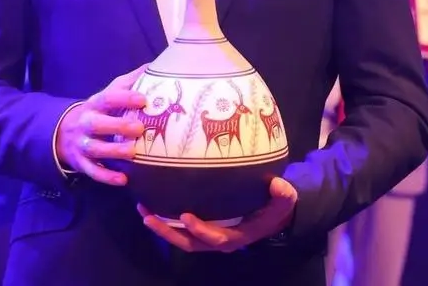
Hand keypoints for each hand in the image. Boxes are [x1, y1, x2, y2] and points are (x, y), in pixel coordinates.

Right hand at [54, 66, 147, 185]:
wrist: (64, 133)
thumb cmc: (97, 112)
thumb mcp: (107, 94)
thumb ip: (128, 83)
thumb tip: (153, 66)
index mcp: (94, 104)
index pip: (107, 98)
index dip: (124, 98)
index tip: (143, 99)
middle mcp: (86, 123)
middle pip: (97, 124)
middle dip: (117, 126)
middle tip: (139, 128)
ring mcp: (82, 144)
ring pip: (95, 148)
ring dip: (113, 151)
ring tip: (133, 153)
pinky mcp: (81, 163)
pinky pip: (93, 171)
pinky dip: (107, 176)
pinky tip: (123, 180)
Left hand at [138, 176, 297, 252]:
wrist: (273, 216)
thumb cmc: (276, 207)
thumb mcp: (284, 200)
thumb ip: (282, 194)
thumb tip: (279, 185)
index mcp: (237, 235)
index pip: (216, 237)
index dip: (200, 230)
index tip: (185, 216)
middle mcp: (219, 238)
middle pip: (190, 242)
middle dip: (168, 232)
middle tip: (148, 217)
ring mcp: (209, 233)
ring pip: (181, 236)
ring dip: (161, 226)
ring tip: (143, 210)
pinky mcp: (203, 226)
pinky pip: (181, 227)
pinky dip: (166, 219)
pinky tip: (152, 203)